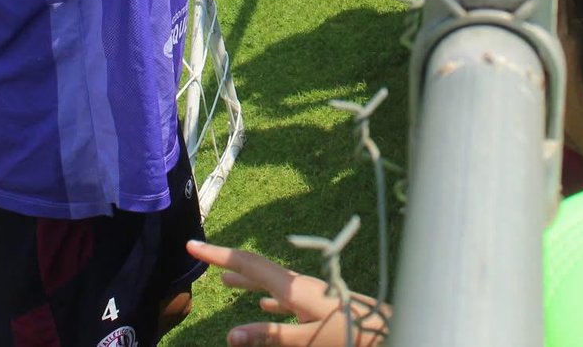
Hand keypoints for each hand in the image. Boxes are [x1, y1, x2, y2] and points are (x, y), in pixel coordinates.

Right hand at [186, 240, 387, 346]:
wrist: (388, 331)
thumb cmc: (349, 334)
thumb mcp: (307, 340)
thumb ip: (270, 335)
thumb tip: (230, 333)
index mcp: (292, 288)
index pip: (248, 264)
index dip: (219, 255)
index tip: (193, 245)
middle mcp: (298, 285)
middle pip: (256, 270)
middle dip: (229, 264)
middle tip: (202, 258)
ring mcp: (309, 294)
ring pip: (270, 284)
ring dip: (247, 282)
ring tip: (226, 282)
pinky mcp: (319, 305)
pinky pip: (285, 299)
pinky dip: (268, 300)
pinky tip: (264, 307)